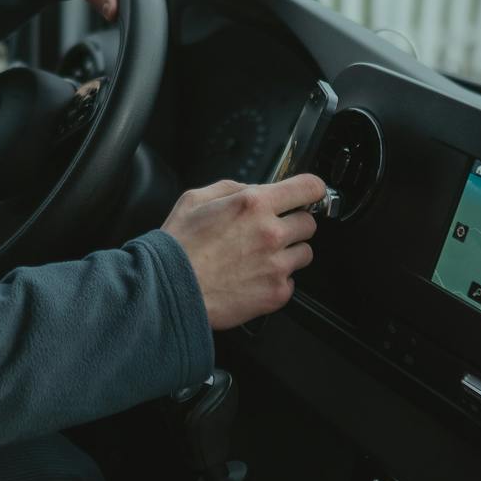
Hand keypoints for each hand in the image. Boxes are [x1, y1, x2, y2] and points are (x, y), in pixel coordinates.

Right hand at [160, 173, 325, 329]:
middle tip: (269, 232)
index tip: (309, 195)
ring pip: (304, 253)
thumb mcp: (196, 199)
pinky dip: (277, 280)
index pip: (310, 187)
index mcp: (254, 204)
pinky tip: (253, 277)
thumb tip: (255, 189)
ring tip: (259, 258)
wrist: (167, 290)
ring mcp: (276, 265)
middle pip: (309, 222)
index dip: (312, 190)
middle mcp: (271, 233)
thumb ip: (233, 188)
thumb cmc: (178, 247)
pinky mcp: (276, 293)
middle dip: (293, 224)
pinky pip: (291, 282)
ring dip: (288, 253)